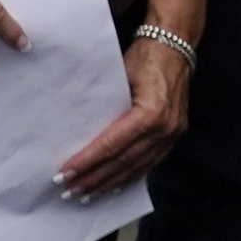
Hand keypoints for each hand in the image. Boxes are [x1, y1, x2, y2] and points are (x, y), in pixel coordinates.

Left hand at [59, 29, 191, 195]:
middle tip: (69, 191)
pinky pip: (150, 163)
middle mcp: (165, 128)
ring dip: (110, 183)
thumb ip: (104, 106)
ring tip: (87, 195)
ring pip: (137, 168)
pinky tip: (114, 186)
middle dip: (94, 179)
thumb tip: (76, 130)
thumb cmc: (144, 56)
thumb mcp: (120, 77)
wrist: (175, 45)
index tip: (65, 174)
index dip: (87, 162)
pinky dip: (130, 176)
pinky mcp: (174, 135)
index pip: (112, 145)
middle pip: (123, 162)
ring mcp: (172, 134)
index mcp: (151, 113)